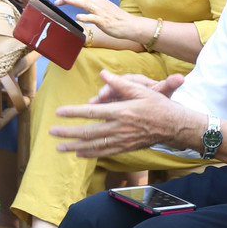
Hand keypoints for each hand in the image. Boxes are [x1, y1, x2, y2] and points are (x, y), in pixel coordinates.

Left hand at [52, 70, 198, 156]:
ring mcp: (122, 140)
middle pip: (88, 132)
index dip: (73, 112)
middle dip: (67, 132)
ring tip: (59, 147)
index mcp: (121, 111)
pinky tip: (79, 153)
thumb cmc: (160, 106)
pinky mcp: (126, 147)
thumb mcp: (142, 90)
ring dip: (74, 146)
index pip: (92, 112)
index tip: (59, 112)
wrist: (175, 126)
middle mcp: (119, 128)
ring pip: (93, 145)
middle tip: (51, 132)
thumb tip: (103, 74)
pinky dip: (90, 153)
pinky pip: (104, 152)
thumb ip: (120, 84)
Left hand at [55, 0, 146, 41]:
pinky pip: (94, 18)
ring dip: (74, 1)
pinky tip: (78, 16)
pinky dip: (86, 17)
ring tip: (63, 0)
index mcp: (98, 0)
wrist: (131, 25)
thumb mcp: (102, 8)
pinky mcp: (105, 21)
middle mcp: (99, 3)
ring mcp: (102, 12)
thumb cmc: (116, 18)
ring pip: (85, 5)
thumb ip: (90, 3)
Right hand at [93, 72, 185, 103]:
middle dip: (106, 91)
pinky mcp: (116, 105)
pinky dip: (99, 109)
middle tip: (99, 96)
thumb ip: (171, 84)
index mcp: (140, 81)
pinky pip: (106, 106)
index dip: (119, 81)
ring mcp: (120, 96)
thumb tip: (181, 78)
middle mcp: (128, 87)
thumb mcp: (165, 91)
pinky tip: (92, 113)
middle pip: (115, 87)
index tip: (112, 86)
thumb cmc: (161, 97)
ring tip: (92, 104)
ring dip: (99, 100)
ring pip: (108, 96)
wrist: (159, 108)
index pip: (129, 79)